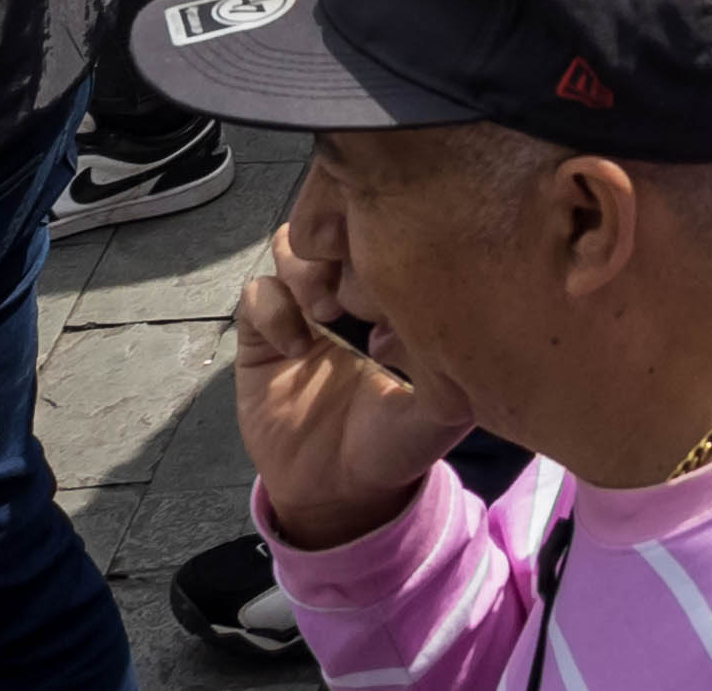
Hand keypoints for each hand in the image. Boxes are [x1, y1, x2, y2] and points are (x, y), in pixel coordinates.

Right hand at [233, 256, 475, 552]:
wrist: (340, 492)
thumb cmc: (398, 444)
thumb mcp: (445, 404)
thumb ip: (454, 357)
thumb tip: (456, 303)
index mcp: (396, 292)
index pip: (389, 227)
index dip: (390, 234)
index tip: (407, 268)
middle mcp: (347, 291)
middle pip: (335, 220)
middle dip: (344, 239)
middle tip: (361, 288)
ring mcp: (302, 310)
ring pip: (291, 244)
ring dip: (307, 267)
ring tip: (328, 312)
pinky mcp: (261, 338)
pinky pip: (255, 293)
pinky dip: (272, 309)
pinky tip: (298, 346)